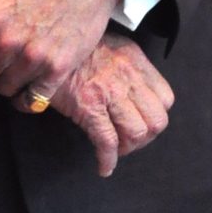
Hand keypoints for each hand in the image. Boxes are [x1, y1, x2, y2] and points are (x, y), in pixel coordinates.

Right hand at [38, 33, 173, 176]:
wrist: (46, 45)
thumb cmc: (76, 50)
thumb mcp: (111, 48)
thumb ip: (129, 68)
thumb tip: (136, 95)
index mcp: (135, 60)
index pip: (166, 99)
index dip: (155, 117)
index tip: (142, 123)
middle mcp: (127, 75)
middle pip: (156, 120)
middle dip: (145, 138)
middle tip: (129, 141)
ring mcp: (109, 91)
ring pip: (136, 133)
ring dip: (127, 148)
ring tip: (115, 149)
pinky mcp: (88, 106)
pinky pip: (107, 141)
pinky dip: (107, 160)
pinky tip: (103, 166)